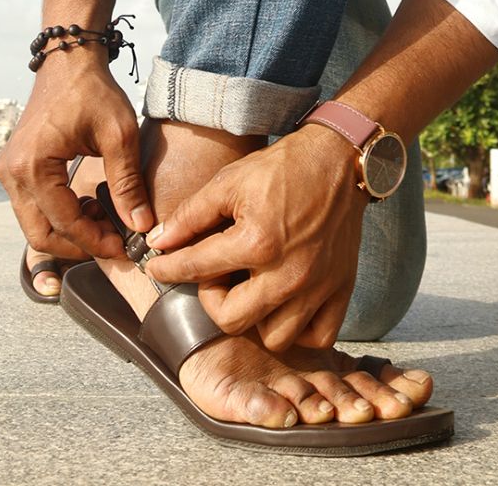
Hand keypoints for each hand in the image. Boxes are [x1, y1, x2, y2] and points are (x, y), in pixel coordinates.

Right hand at [0, 59, 151, 258]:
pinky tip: (88, 205)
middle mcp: (12, 173)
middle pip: (40, 234)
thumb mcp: (119, 134)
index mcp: (34, 166)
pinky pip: (33, 207)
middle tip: (114, 240)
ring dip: (68, 232)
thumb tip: (140, 226)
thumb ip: (127, 182)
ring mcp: (8, 172)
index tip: (125, 247)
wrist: (68, 62)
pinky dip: (59, 216)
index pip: (64, 222)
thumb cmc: (94, 91)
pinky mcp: (15, 169)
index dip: (95, 241)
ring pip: (34, 225)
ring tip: (104, 220)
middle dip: (78, 245)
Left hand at [144, 125, 367, 351]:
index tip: (156, 268)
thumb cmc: (283, 167)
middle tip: (215, 274)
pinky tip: (286, 304)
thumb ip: (191, 215)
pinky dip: (300, 329)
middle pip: (231, 319)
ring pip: (275, 338)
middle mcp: (288, 273)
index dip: (167, 268)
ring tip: (251, 289)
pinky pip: (318, 337)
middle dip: (212, 299)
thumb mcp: (230, 180)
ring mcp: (317, 286)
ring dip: (256, 319)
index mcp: (257, 242)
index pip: (196, 269)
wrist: (338, 160)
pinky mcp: (341, 289)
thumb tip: (159, 240)